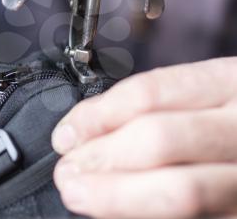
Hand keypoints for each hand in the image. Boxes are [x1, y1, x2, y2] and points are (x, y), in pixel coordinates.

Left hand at [52, 58, 236, 218]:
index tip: (67, 134)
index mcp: (227, 81)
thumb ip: (152, 103)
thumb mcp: (202, 89)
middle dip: (102, 156)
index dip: (98, 116)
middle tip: (67, 170)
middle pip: (158, 140)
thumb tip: (86, 127)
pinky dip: (142, 212)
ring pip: (180, 191)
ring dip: (115, 195)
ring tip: (79, 193)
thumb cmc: (230, 108)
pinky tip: (117, 208)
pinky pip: (193, 217)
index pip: (149, 93)